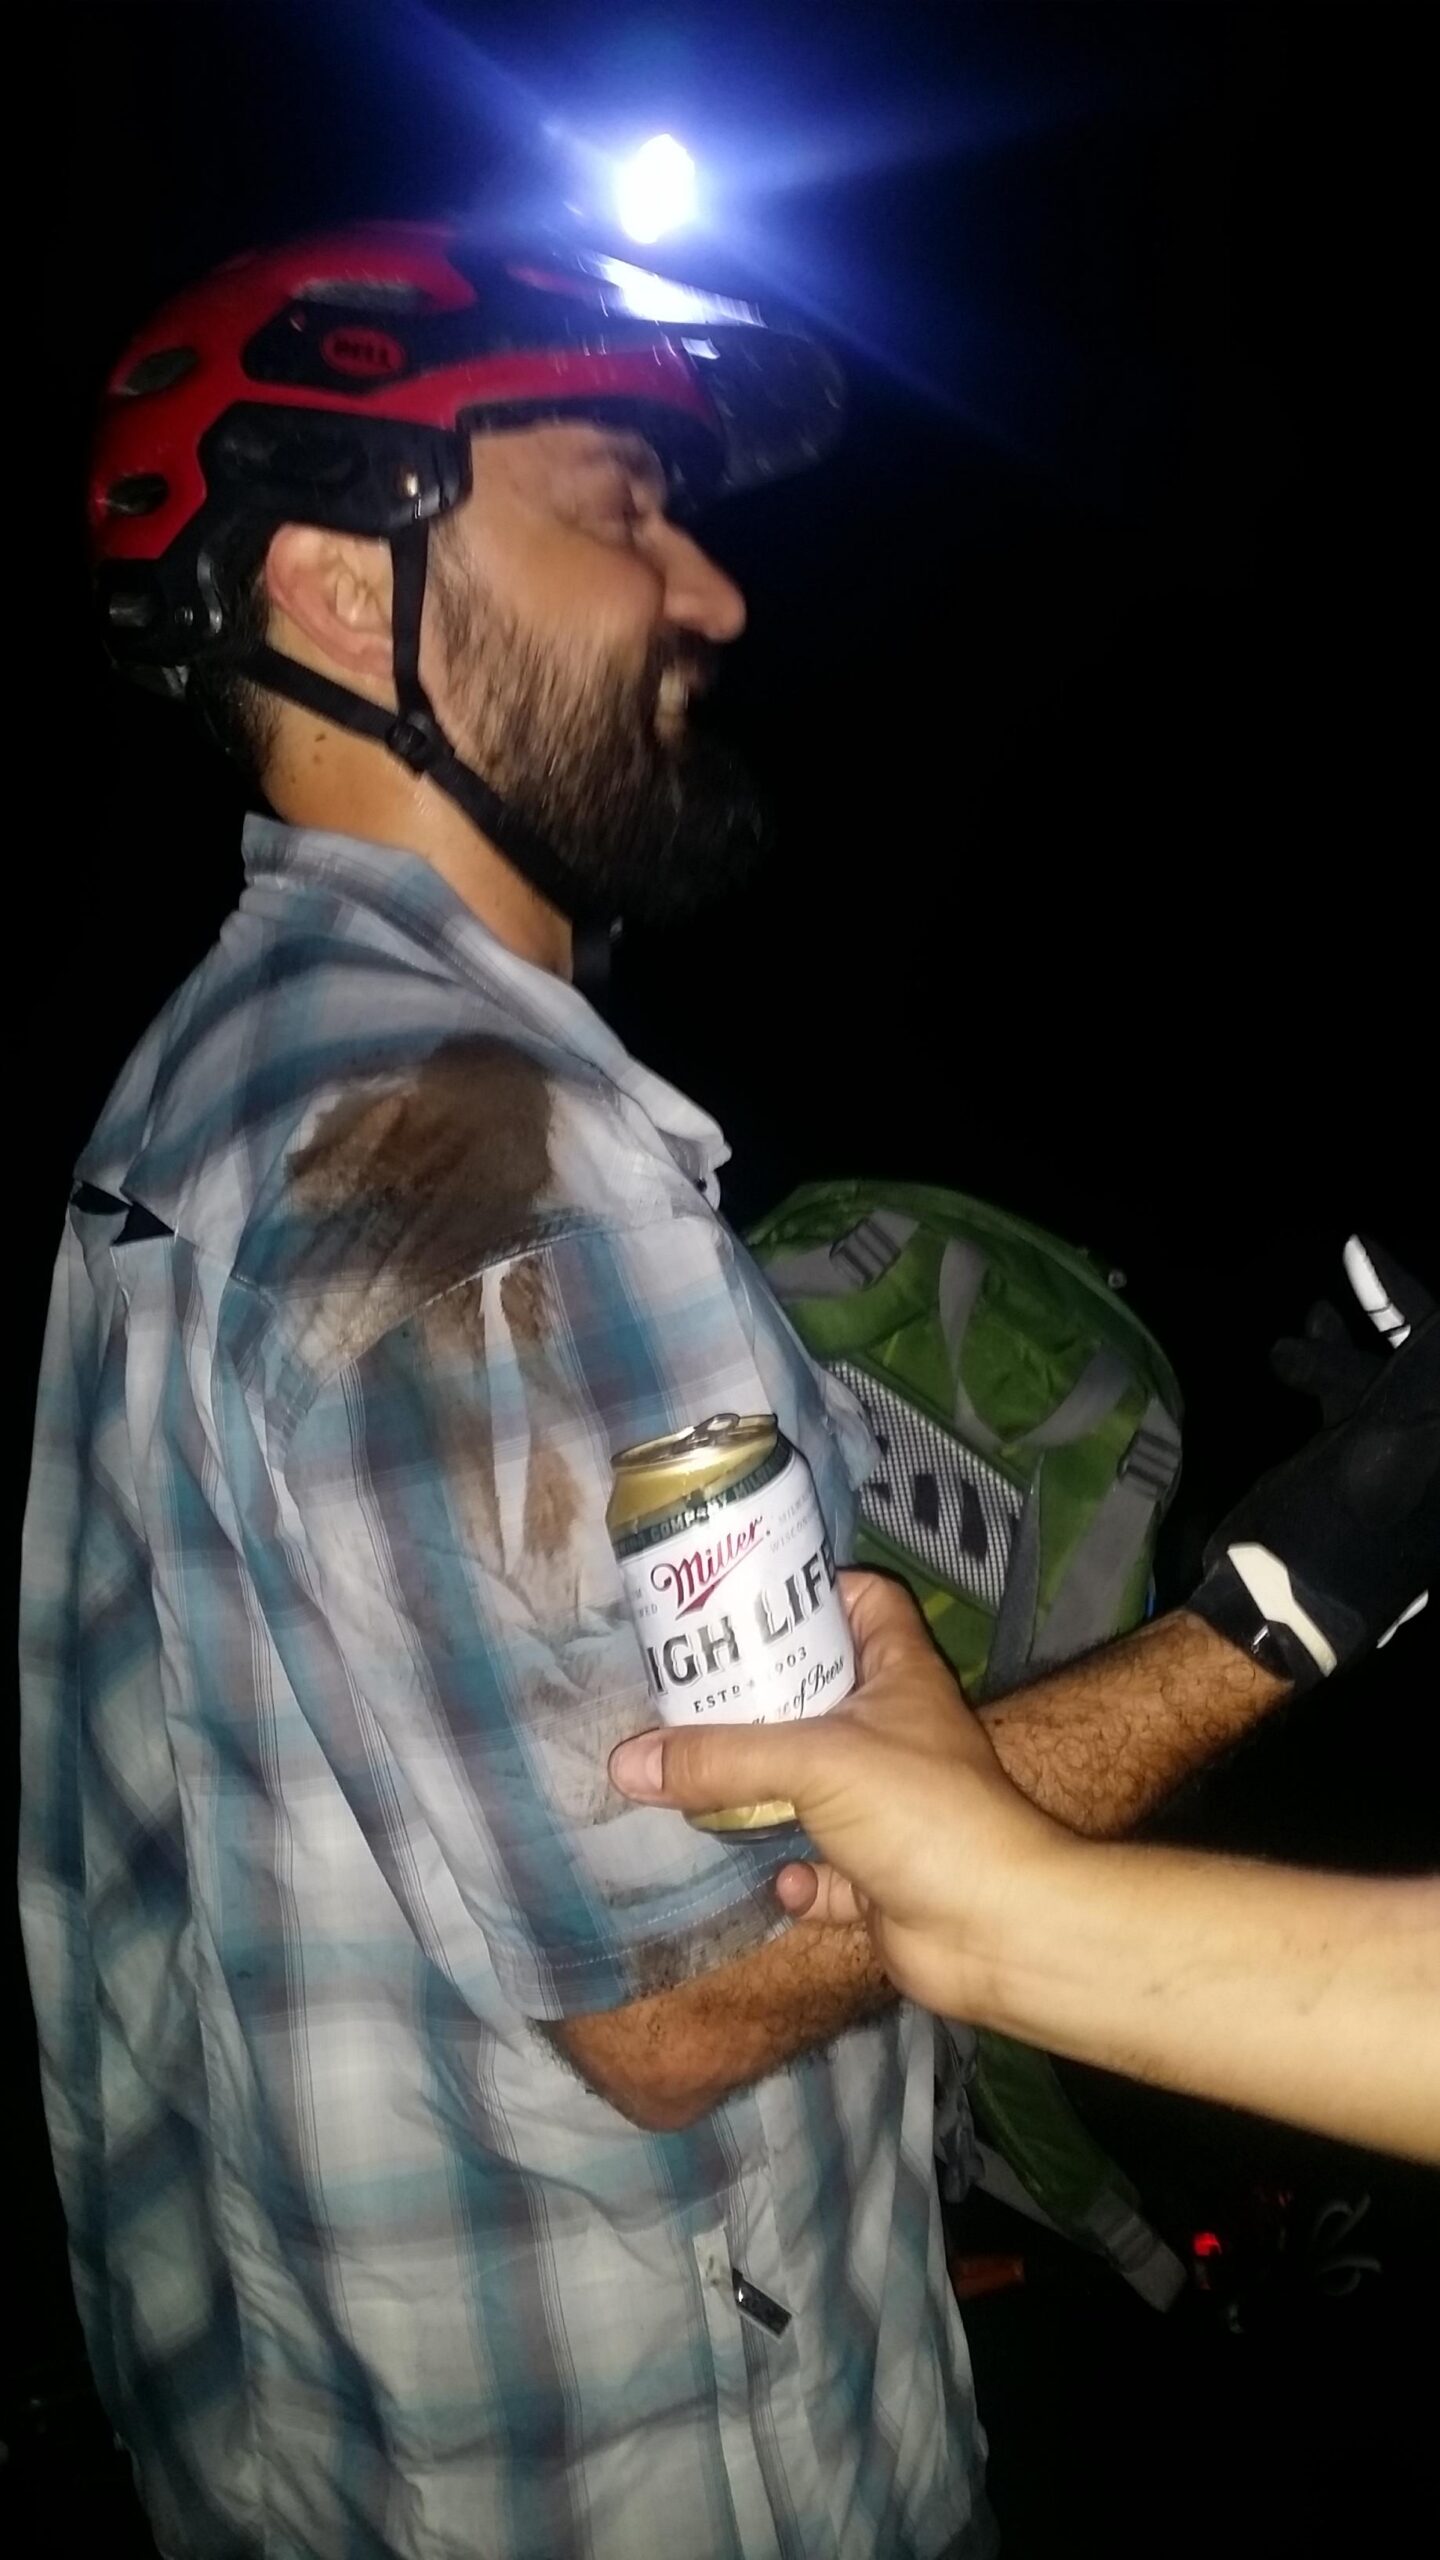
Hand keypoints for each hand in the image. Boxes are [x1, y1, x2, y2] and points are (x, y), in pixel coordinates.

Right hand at [608, 1571, 1065, 2018]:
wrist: (997, 1929)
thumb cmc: (922, 1812)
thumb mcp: (813, 1762)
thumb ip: (720, 1760)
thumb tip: (626, 1763)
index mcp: (900, 1675)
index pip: (864, 1601)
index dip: (813, 1589)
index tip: (744, 1599)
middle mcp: (897, 1733)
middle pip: (820, 1694)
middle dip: (760, 1700)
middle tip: (689, 1695)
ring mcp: (892, 1807)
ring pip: (814, 1786)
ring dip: (766, 1795)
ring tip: (698, 1785)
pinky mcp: (883, 1876)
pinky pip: (826, 1870)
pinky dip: (803, 1879)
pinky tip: (785, 1881)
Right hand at [1192, 1239, 1438, 1685]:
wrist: (1278, 1609)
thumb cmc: (1338, 1525)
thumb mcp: (1387, 1435)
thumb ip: (1419, 1362)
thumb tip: (1406, 1289)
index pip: (1437, 1349)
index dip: (1400, 1297)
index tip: (1355, 1249)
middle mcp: (1435, 1456)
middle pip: (1417, 1367)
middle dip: (1370, 1326)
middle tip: (1314, 1307)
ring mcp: (1403, 1471)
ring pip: (1380, 1386)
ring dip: (1336, 1352)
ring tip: (1289, 1340)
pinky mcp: (1363, 1484)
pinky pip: (1355, 1413)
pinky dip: (1326, 1384)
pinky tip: (1290, 1364)